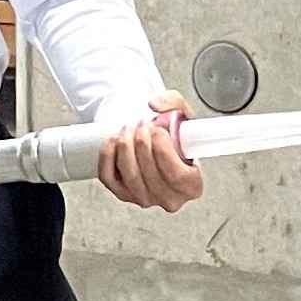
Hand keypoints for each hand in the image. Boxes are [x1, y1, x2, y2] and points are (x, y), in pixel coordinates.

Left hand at [98, 94, 203, 212]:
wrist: (152, 139)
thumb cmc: (171, 132)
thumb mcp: (181, 112)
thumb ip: (174, 102)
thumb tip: (155, 105)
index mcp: (191, 185)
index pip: (176, 175)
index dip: (163, 150)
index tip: (158, 131)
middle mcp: (170, 198)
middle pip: (150, 175)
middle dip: (142, 143)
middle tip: (142, 125)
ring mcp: (145, 198)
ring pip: (130, 176)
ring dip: (126, 146)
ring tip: (129, 129)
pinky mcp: (122, 194)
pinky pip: (109, 178)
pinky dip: (108, 156)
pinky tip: (114, 140)